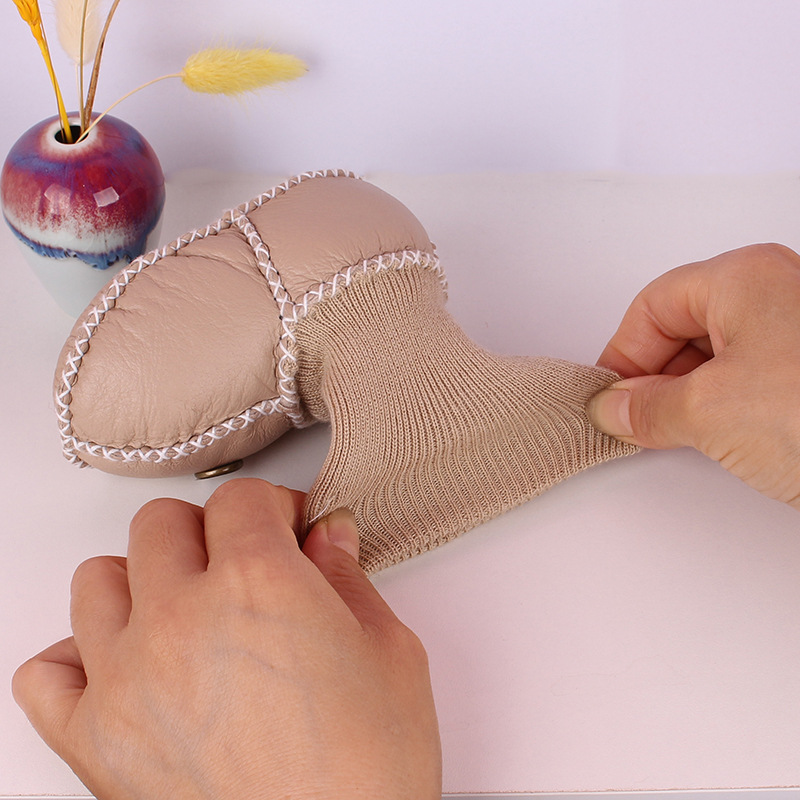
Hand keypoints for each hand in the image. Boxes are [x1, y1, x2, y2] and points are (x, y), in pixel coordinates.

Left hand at [12, 479, 441, 798]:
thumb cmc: (370, 771)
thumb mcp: (389, 652)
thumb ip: (348, 578)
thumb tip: (327, 537)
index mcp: (258, 584)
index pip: (241, 499)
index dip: (273, 506)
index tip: (289, 528)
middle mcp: (181, 619)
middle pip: (161, 524)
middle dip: (208, 530)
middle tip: (242, 561)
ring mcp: (127, 680)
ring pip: (98, 580)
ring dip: (142, 580)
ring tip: (184, 608)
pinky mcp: (95, 744)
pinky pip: (45, 674)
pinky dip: (80, 658)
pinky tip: (127, 667)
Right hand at [587, 243, 799, 509]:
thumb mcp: (710, 411)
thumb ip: (647, 407)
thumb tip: (615, 407)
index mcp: (743, 277)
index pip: (653, 305)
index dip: (622, 353)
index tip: (610, 398)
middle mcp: (777, 292)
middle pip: (686, 325)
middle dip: (656, 376)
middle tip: (638, 421)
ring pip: (721, 354)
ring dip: (690, 395)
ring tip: (682, 435)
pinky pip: (754, 377)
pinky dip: (728, 406)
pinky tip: (727, 438)